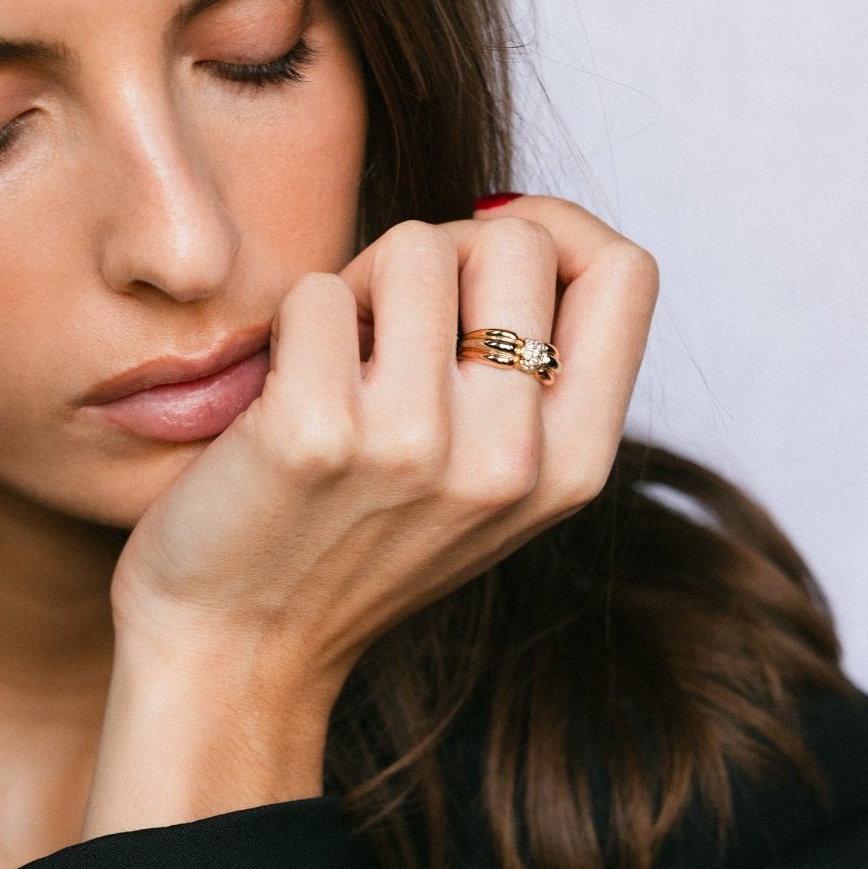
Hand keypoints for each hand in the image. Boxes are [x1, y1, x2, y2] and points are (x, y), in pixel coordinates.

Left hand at [84, 198, 657, 836]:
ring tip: (333, 363)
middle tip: (387, 325)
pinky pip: (316, 293)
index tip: (484, 257)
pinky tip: (280, 393)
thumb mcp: (484, 487)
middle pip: (516, 240)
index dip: (556, 229)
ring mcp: (414, 449)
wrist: (242, 647)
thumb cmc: (353, 549)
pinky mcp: (314, 435)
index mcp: (570, 469)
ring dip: (361, 286)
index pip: (625, 272)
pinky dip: (291, 325)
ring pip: (416, 247)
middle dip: (442, 254)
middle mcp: (508, 462)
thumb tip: (512, 221)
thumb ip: (529, 379)